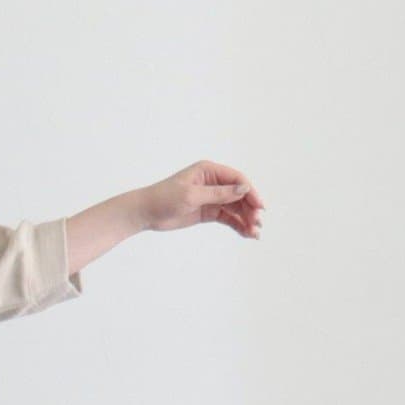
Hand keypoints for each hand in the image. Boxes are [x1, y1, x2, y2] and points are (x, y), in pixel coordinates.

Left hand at [139, 161, 264, 239]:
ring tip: (255, 232)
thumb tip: (244, 188)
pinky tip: (246, 233)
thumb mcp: (192, 195)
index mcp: (209, 171)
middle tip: (257, 223)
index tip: (259, 206)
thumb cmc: (164, 198)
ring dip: (246, 219)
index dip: (250, 192)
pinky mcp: (208, 212)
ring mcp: (211, 198)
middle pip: (239, 194)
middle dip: (250, 208)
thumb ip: (219, 193)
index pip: (237, 179)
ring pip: (235, 207)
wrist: (145, 212)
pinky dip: (237, 224)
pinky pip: (227, 217)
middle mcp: (213, 182)